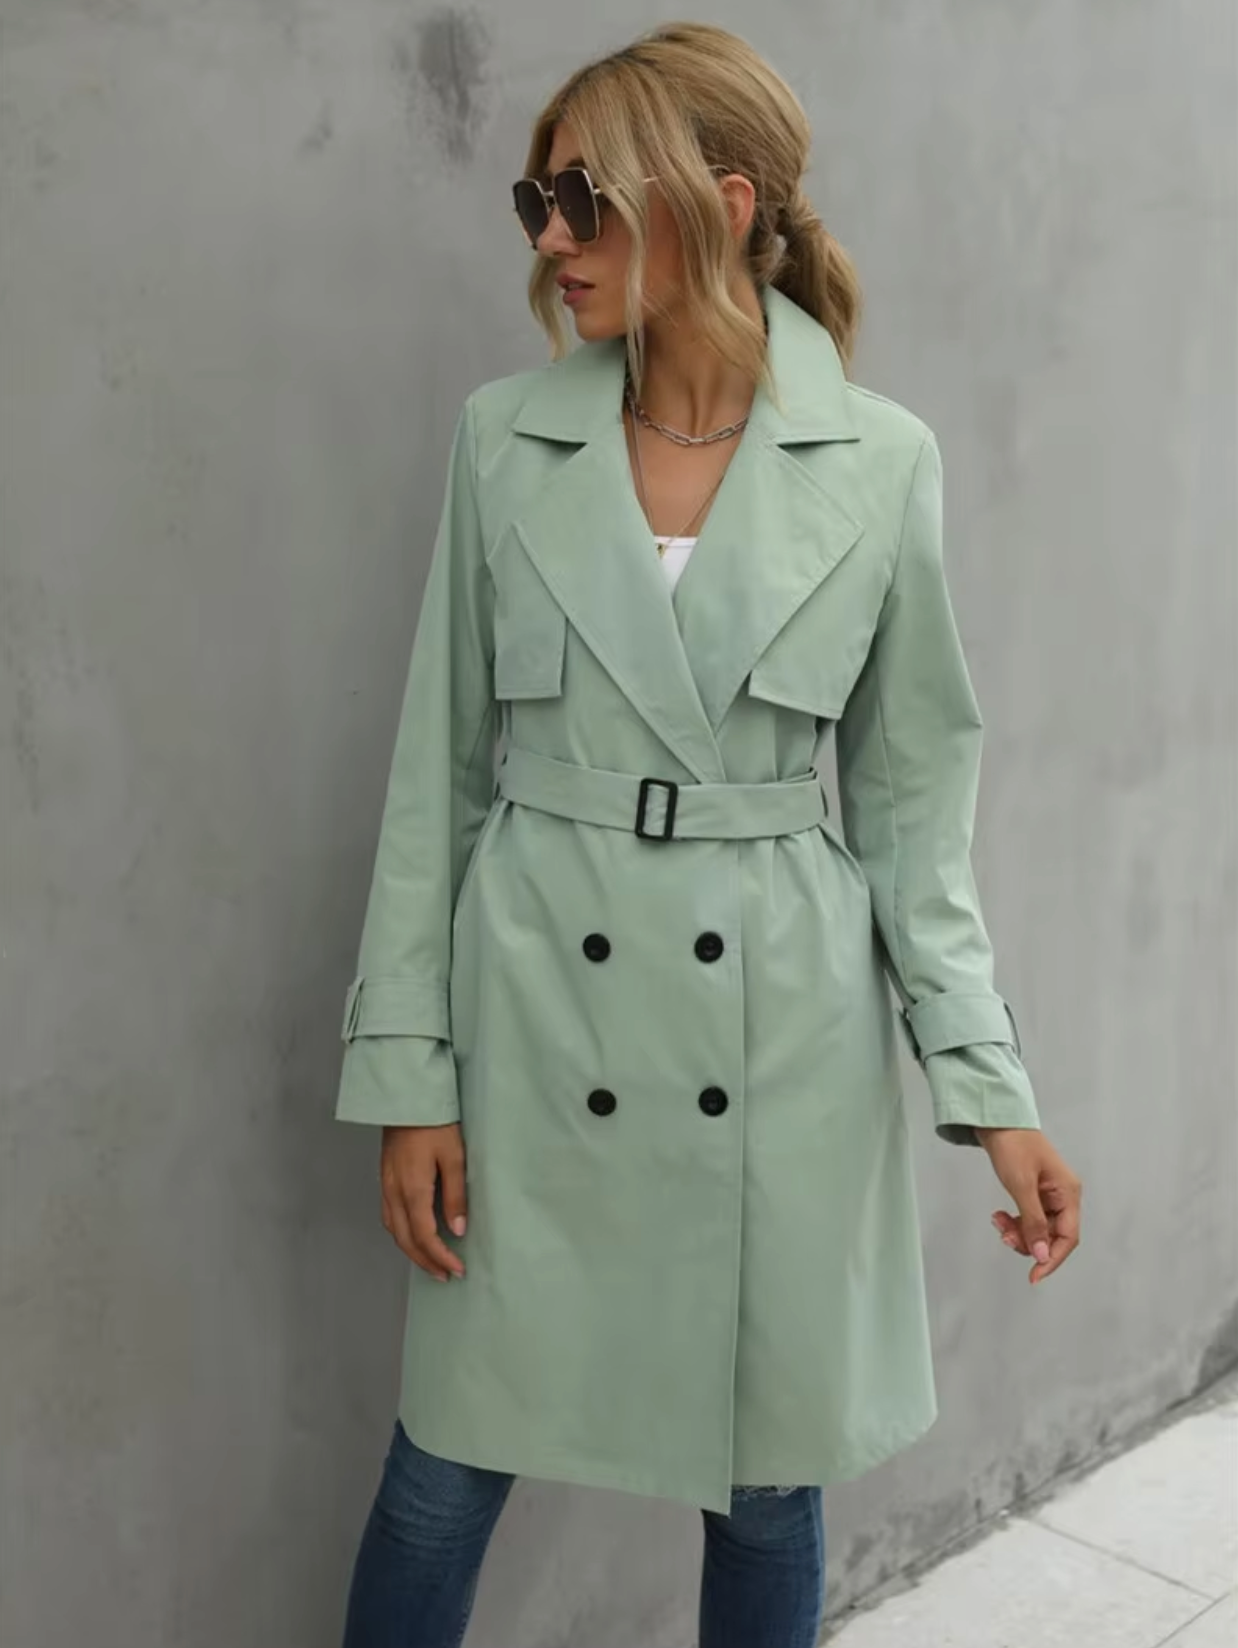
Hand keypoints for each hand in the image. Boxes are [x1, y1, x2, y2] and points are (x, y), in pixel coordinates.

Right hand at [379, 1123, 467, 1281]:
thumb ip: (455, 1195)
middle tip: (446, 1275)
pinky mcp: (385, 1178)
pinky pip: (389, 1216)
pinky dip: (401, 1234)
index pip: (424, 1236)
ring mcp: (386, 1185)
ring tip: (432, 1263)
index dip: (440, 1257)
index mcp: (412, 1189)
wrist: (407, 1098)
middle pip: (405, 1240)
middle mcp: (394, 1192)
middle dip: (426, 1261)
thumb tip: (458, 1229)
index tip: (457, 1269)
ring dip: (412, 1251)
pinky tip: (413, 1235)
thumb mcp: (454, 1157)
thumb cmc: (434, 1123)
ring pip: (394, 1230)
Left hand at [977, 1128, 1080, 1284]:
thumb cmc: (1013, 1146)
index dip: (1052, 1259)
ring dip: (1018, 1232)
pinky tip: (1000, 1216)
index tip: (1033, 1275)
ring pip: (1039, 1229)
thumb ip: (1033, 1223)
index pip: (1068, 1237)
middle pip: (1053, 1236)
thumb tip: (1042, 1255)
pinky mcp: (1035, 1192)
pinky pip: (1029, 1218)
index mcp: (1068, 1193)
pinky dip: (1014, 1221)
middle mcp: (1063, 1196)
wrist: (997, 1120)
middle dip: (1029, 1242)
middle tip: (1004, 1237)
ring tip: (998, 1222)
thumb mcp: (1021, 1186)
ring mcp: (1049, 1194)